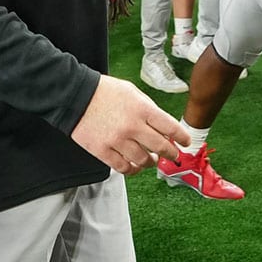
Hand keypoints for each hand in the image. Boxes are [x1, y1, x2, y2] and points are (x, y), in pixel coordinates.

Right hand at [70, 75, 190, 174]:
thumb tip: (163, 127)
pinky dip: (132, 169)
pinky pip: (123, 168)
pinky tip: (135, 166)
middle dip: (171, 153)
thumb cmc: (105, 92)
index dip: (181, 137)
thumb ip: (149, 109)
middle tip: (173, 155)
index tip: (185, 142)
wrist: (76, 96)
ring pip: (143, 161)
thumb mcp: (132, 91)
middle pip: (161, 147)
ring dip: (150, 162)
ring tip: (151, 160)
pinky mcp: (103, 151)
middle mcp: (132, 126)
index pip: (170, 127)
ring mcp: (117, 141)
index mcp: (142, 109)